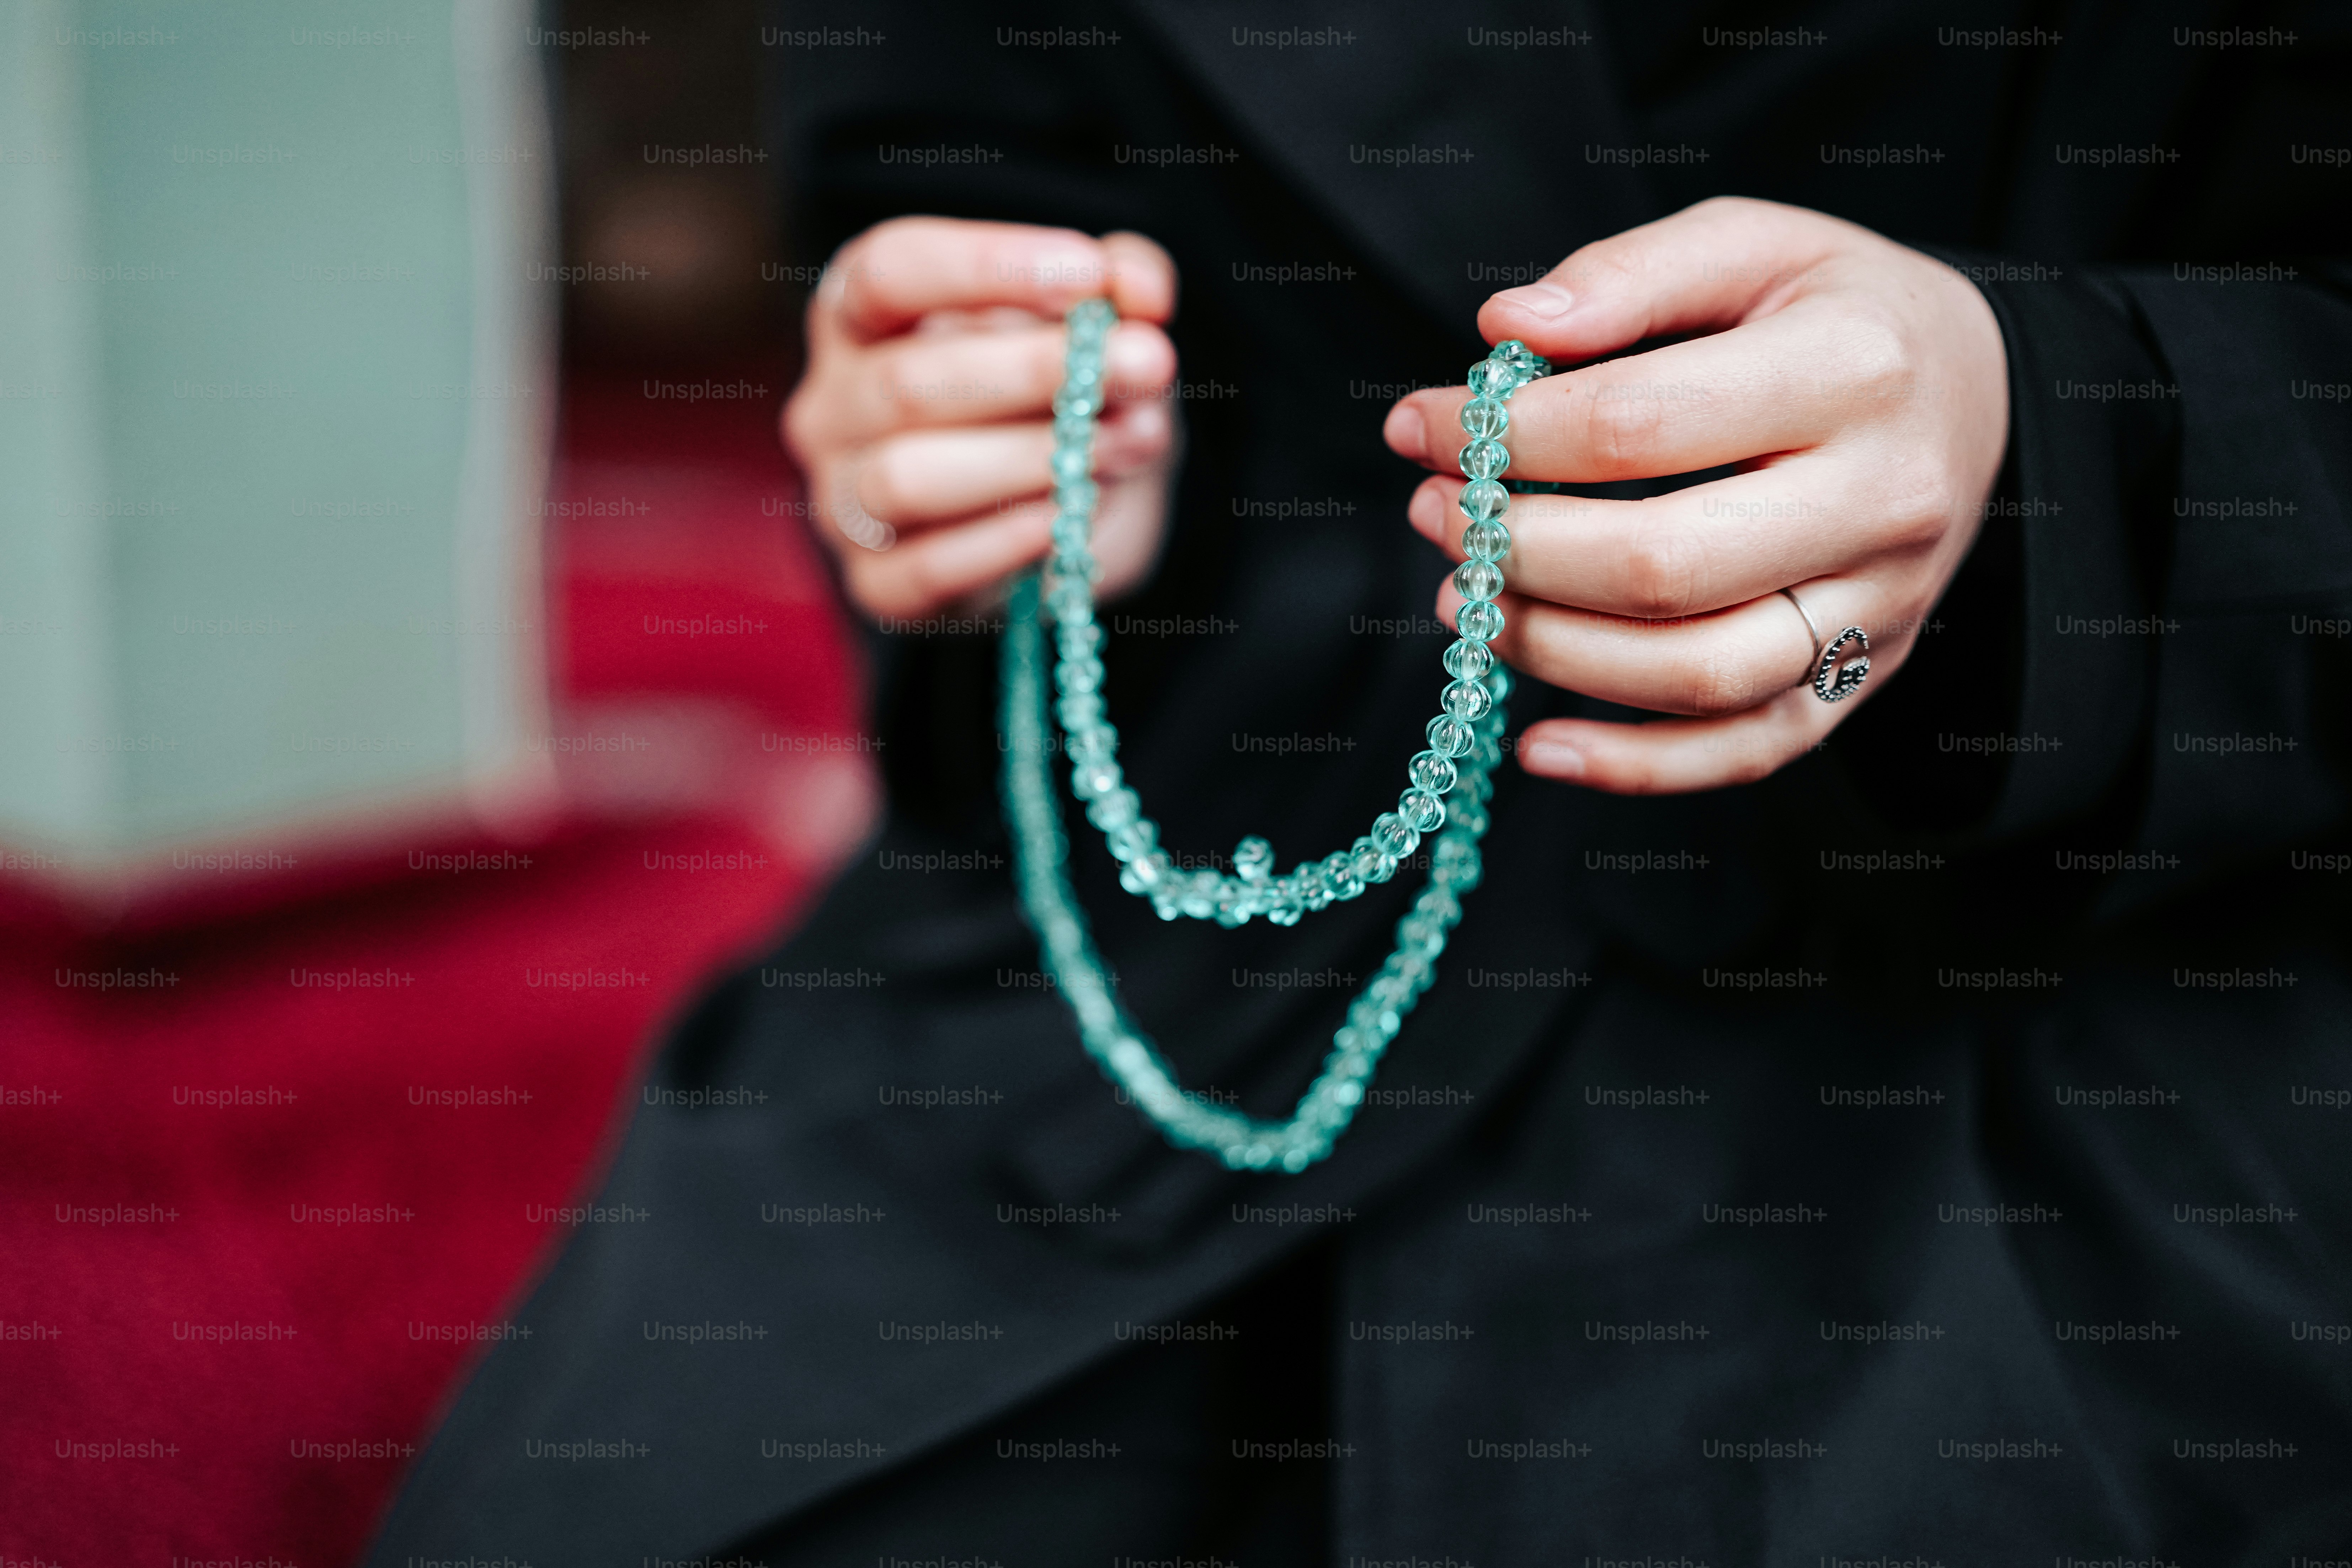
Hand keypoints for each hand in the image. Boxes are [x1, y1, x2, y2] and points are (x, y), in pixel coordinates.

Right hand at [781, 217, 1178, 620]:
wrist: (1070, 509)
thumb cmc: (1061, 391)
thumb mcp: (1100, 322)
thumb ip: (1121, 281)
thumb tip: (1141, 289)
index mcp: (860, 314)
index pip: (889, 272)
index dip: (985, 267)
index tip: (1089, 273)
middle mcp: (831, 405)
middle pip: (906, 382)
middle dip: (1036, 370)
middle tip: (1147, 363)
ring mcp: (842, 501)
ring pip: (906, 477)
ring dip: (1030, 458)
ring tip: (1127, 443)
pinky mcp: (877, 582)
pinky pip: (924, 569)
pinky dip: (1003, 543)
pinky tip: (1066, 519)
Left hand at [1383, 197, 2009, 793]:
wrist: (1979, 393)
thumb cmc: (1839, 312)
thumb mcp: (1752, 242)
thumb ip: (1628, 275)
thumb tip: (1507, 327)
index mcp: (1855, 371)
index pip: (1637, 426)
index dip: (1501, 436)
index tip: (1420, 425)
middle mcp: (1882, 502)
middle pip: (1660, 566)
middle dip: (1514, 550)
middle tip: (1434, 514)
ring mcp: (1877, 607)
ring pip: (1694, 673)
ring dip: (1550, 651)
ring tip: (1464, 601)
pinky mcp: (1861, 678)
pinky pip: (1742, 751)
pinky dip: (1632, 766)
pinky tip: (1537, 746)